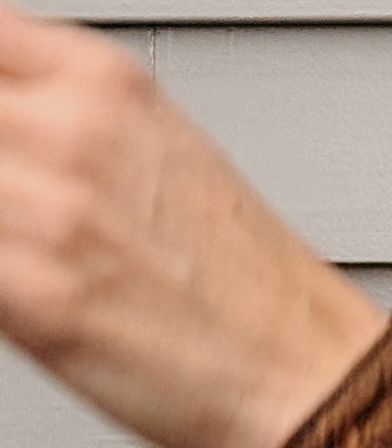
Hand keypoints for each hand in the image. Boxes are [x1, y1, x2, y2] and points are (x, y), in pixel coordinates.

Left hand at [0, 0, 389, 447]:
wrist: (305, 370)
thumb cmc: (239, 280)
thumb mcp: (151, 143)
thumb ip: (51, 110)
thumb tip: (3, 114)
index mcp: (99, 77)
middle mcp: (69, 128)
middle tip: (14, 195)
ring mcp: (46, 208)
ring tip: (22, 244)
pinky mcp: (30, 294)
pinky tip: (21, 286)